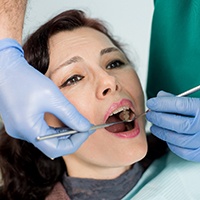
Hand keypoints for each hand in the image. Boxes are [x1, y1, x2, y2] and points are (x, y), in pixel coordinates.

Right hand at [0, 39, 92, 157]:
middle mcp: (22, 133)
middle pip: (52, 145)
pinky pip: (41, 131)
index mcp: (27, 129)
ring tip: (78, 123)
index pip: (56, 148)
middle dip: (72, 137)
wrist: (4, 68)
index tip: (88, 131)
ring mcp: (20, 128)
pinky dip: (55, 128)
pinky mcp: (21, 122)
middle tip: (85, 127)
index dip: (75, 142)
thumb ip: (71, 115)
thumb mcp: (53, 97)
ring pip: (47, 138)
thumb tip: (85, 127)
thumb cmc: (25, 79)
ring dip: (64, 133)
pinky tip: (65, 120)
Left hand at [146, 91, 199, 161]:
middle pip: (176, 123)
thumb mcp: (198, 102)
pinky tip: (166, 135)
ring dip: (161, 131)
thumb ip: (180, 99)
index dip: (162, 104)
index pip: (179, 105)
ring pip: (176, 138)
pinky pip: (181, 150)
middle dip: (158, 118)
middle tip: (150, 114)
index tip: (151, 102)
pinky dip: (170, 142)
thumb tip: (160, 96)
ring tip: (154, 125)